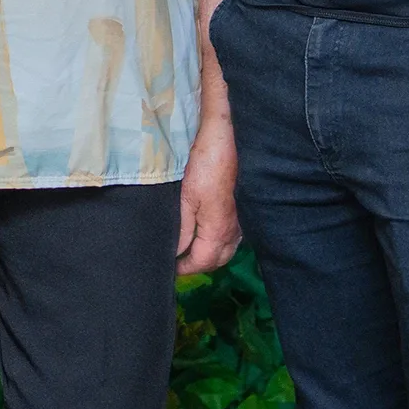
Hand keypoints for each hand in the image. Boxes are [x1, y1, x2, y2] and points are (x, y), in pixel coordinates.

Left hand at [176, 117, 239, 275]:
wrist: (225, 140)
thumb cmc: (204, 166)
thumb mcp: (186, 197)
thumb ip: (182, 228)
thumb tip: (176, 251)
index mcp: (218, 229)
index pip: (203, 261)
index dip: (185, 268)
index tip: (170, 268)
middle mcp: (232, 229)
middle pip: (217, 260)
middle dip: (198, 264)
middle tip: (177, 261)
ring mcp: (238, 220)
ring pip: (226, 249)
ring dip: (208, 254)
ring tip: (188, 250)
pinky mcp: (238, 210)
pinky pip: (230, 237)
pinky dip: (217, 242)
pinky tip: (205, 235)